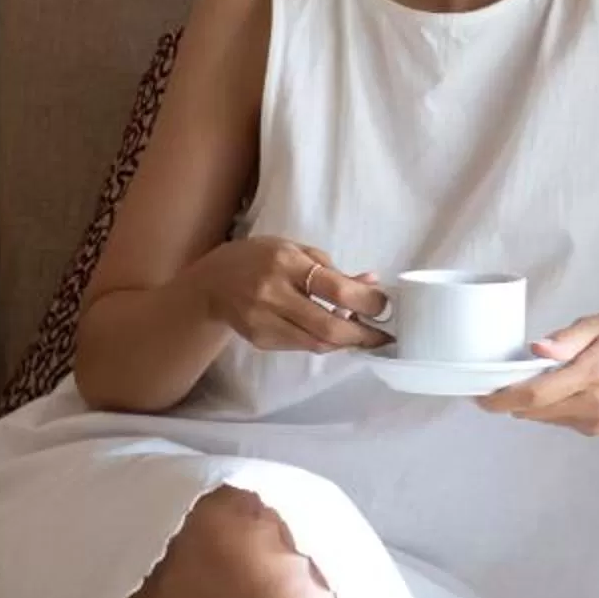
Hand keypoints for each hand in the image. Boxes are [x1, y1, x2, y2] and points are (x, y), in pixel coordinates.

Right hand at [186, 239, 392, 355]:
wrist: (212, 283)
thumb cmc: (259, 259)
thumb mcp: (295, 251)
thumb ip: (332, 269)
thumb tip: (372, 285)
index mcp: (286, 263)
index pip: (335, 290)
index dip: (367, 302)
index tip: (386, 307)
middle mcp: (273, 294)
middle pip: (328, 327)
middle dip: (362, 334)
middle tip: (383, 336)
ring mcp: (264, 321)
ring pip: (317, 343)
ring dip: (346, 341)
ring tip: (363, 334)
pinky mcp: (260, 340)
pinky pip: (302, 346)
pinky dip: (324, 342)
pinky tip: (334, 333)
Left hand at [477, 310, 598, 433]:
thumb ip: (567, 339)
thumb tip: (534, 350)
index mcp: (591, 377)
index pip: (533, 396)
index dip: (500, 399)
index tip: (477, 396)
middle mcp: (593, 407)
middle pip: (535, 412)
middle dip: (510, 401)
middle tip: (493, 383)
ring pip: (548, 418)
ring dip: (531, 404)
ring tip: (525, 380)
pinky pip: (565, 420)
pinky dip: (552, 406)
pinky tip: (556, 388)